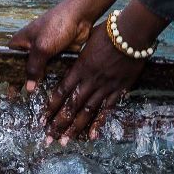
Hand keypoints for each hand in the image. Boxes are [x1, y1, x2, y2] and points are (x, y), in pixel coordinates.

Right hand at [8, 1, 91, 93]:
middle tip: (22, 99)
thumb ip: (33, 68)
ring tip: (37, 99)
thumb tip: (28, 88)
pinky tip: (52, 91)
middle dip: (25, 82)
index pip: (9, 61)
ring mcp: (44, 52)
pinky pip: (52, 70)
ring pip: (39, 71)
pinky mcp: (57, 55)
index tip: (9, 91)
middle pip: (24, 69)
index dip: (7, 76)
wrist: (80, 16)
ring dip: (40, 81)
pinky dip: (52, 77)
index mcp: (20, 42)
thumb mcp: (42, 48)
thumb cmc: (56, 26)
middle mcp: (30, 48)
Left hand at [43, 22, 147, 142]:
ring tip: (64, 141)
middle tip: (48, 138)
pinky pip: (106, 109)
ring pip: (86, 111)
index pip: (61, 92)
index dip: (51, 107)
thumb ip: (80, 56)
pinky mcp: (118, 89)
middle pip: (70, 106)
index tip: (42, 119)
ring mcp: (104, 86)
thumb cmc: (109, 32)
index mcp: (80, 68)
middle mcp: (89, 80)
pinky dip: (98, 123)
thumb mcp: (88, 42)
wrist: (131, 33)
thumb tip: (72, 60)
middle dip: (58, 124)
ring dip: (74, 128)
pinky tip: (90, 136)